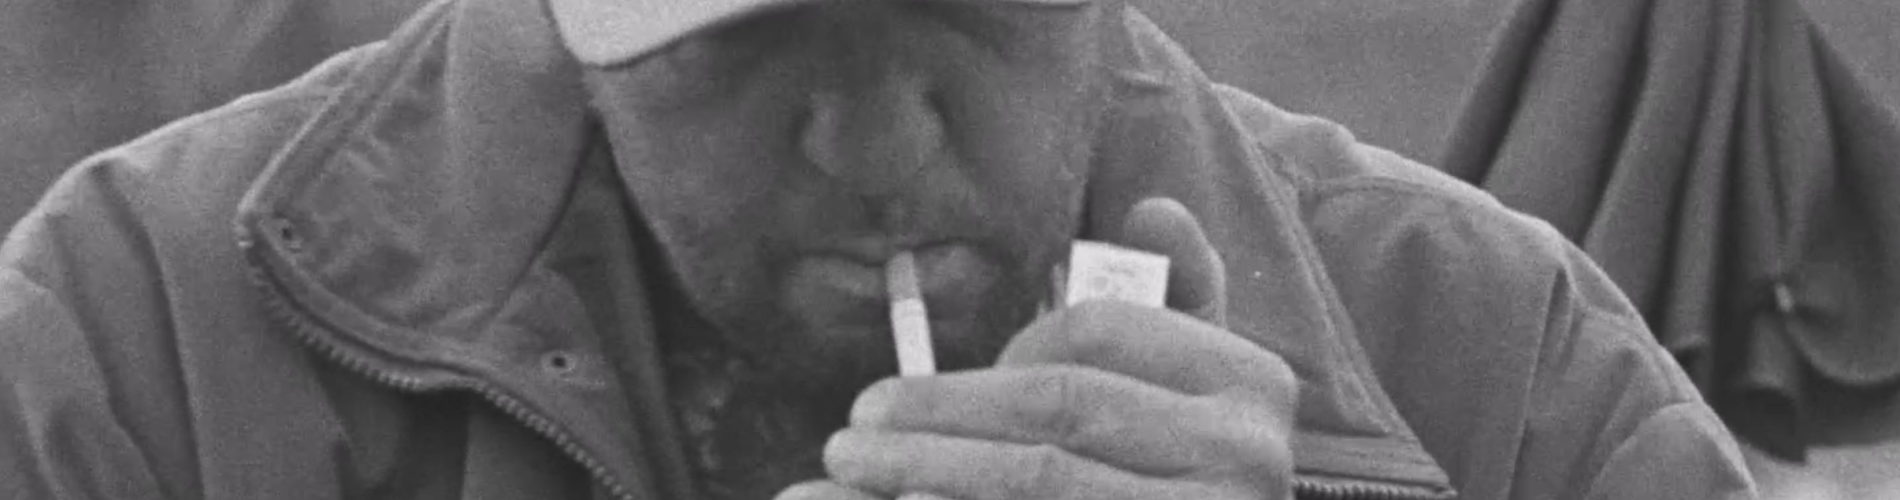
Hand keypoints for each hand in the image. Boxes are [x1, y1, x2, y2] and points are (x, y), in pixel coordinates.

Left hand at [775, 198, 1298, 499]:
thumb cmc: (1183, 464)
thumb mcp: (1193, 380)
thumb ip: (1174, 294)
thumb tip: (1154, 208)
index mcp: (1251, 380)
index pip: (1096, 332)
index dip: (1002, 350)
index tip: (940, 379)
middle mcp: (1246, 454)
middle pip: (1059, 411)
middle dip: (940, 415)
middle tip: (853, 427)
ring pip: (1040, 483)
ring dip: (927, 474)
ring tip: (851, 470)